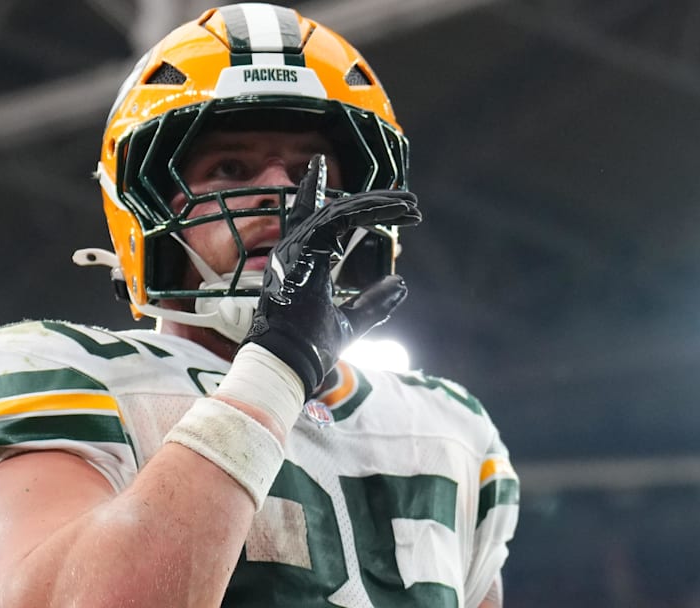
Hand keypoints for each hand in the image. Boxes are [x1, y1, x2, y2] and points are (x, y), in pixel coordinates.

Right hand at [243, 155, 421, 397]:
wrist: (289, 364)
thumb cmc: (310, 348)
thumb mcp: (351, 322)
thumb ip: (374, 302)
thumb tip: (400, 283)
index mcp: (300, 262)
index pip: (309, 217)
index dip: (314, 192)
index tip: (319, 166)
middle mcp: (294, 249)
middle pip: (334, 210)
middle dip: (374, 203)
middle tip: (408, 202)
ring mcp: (295, 248)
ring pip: (340, 211)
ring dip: (379, 205)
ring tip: (410, 206)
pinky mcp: (302, 251)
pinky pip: (337, 219)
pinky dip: (365, 211)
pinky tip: (392, 210)